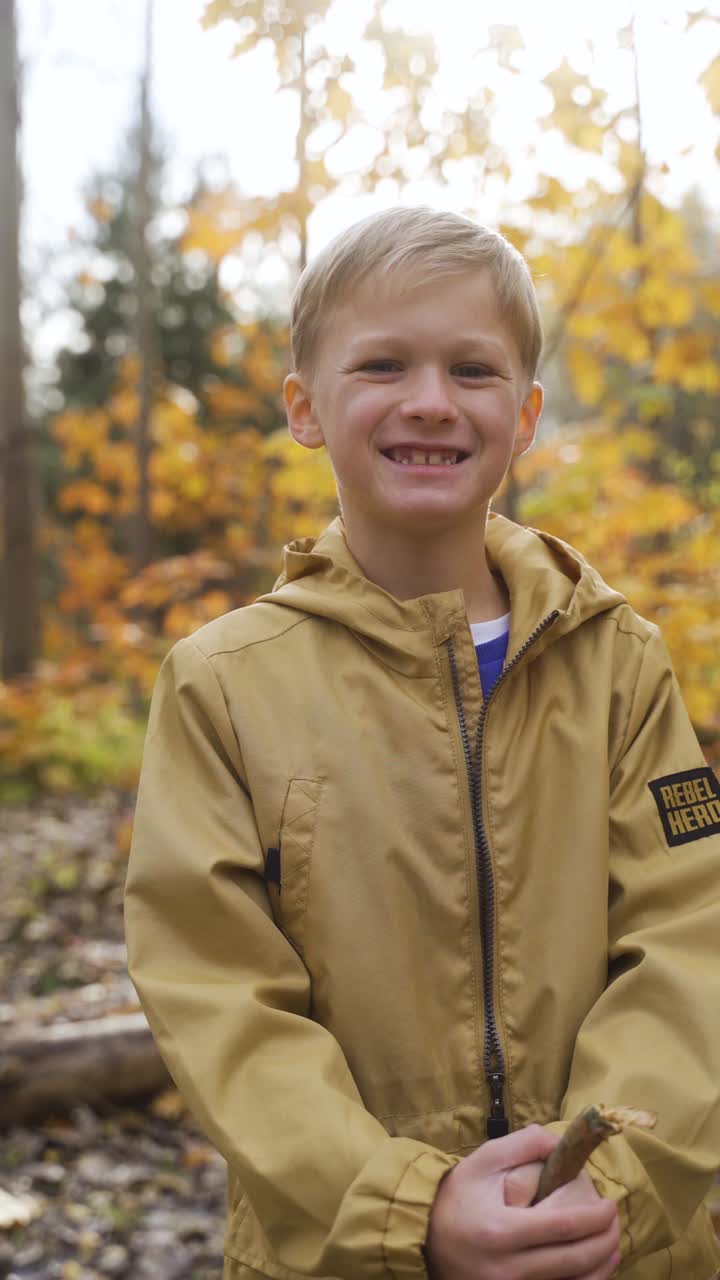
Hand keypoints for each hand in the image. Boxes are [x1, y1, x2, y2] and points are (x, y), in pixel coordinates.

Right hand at [425, 1124, 620, 1279]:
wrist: (424, 1236)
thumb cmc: (457, 1195)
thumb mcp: (483, 1160)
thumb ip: (522, 1144)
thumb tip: (561, 1143)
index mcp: (501, 1231)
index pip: (562, 1227)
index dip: (594, 1219)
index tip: (610, 1206)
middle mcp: (507, 1269)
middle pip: (573, 1261)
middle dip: (604, 1242)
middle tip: (616, 1223)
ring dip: (600, 1269)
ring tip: (612, 1247)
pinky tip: (592, 1270)